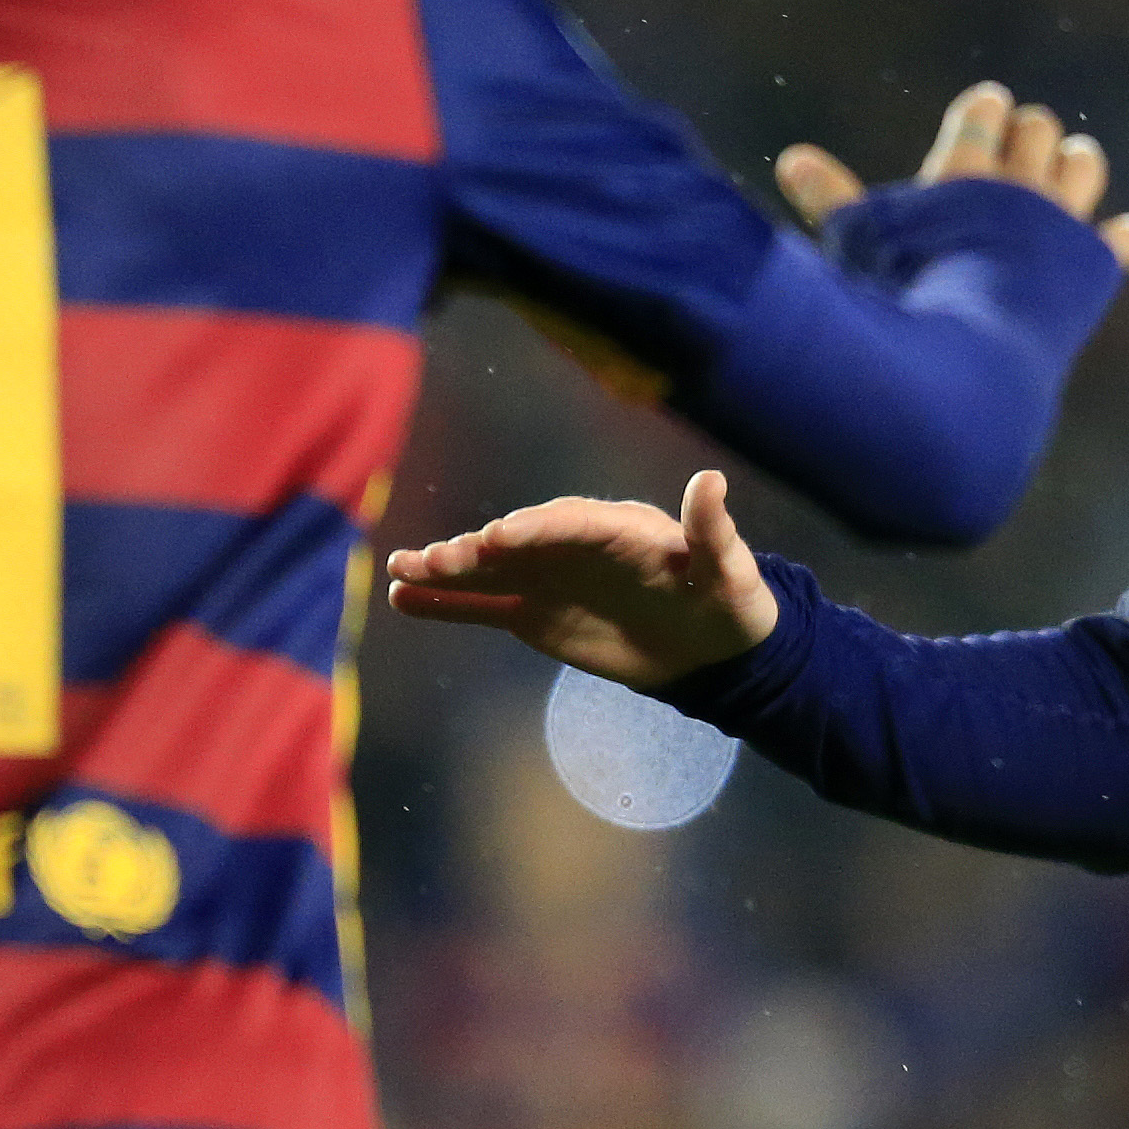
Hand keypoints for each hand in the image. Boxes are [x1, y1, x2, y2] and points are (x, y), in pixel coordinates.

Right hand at [383, 470, 780, 686]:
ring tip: (398, 570)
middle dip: (476, 550)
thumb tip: (711, 480)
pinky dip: (445, 603)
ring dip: (445, 570)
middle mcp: (573, 547)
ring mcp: (549, 578)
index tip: (499, 537)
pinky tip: (402, 596)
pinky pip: (484, 606)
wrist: (713, 647)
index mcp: (619, 528)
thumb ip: (712, 530)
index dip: (535, 529)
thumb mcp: (730, 569)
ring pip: (489, 572)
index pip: (571, 524)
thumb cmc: (728, 600)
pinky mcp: (535, 613)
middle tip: (433, 558)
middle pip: (519, 545)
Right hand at [773, 81, 1128, 272]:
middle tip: (1019, 146)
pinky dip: (1121, 238)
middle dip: (1028, 134)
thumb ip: (833, 198)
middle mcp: (1021, 190)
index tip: (986, 109)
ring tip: (1064, 175)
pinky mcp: (1096, 267)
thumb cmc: (902, 306)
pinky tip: (1117, 239)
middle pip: (1039, 129)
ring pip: (1085, 164)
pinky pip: (1125, 239)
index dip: (985, 109)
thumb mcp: (861, 246)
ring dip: (1075, 165)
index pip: (983, 114)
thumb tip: (793, 158)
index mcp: (965, 173)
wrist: (968, 368)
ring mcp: (1064, 225)